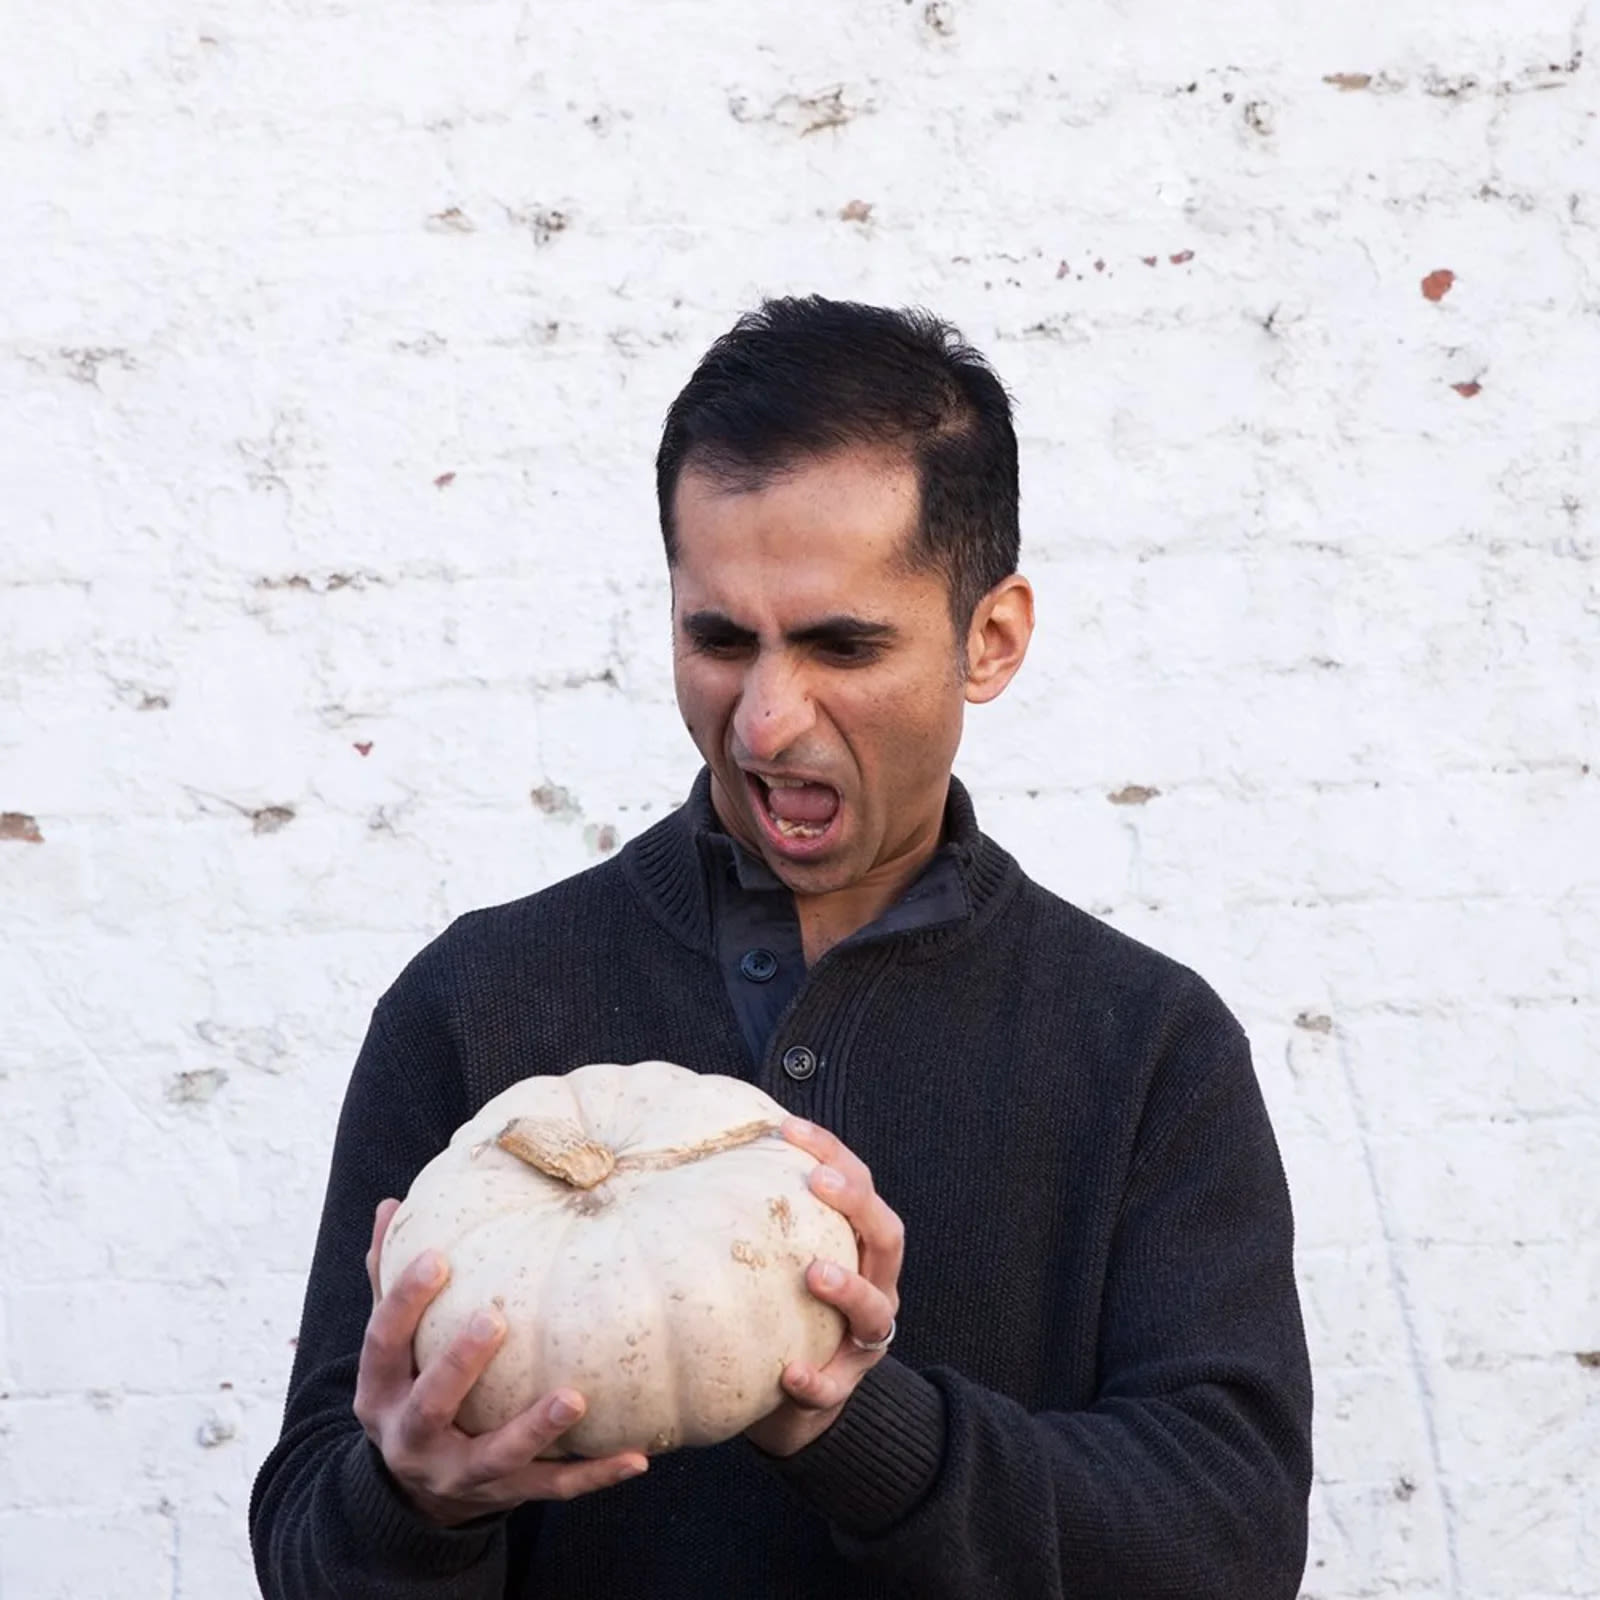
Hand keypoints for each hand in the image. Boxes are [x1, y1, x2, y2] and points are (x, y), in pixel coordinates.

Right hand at [353, 1199, 648, 1525]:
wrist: (418, 1492)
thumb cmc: (414, 1386)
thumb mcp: (392, 1346)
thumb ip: (389, 1281)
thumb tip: (391, 1205)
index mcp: (380, 1392)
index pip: (382, 1343)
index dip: (403, 1302)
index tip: (437, 1257)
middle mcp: (411, 1438)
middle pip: (430, 1406)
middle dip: (458, 1366)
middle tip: (494, 1319)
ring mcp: (458, 1474)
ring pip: (496, 1456)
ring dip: (535, 1429)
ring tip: (575, 1398)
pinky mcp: (504, 1496)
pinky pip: (553, 1487)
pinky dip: (594, 1474)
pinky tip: (637, 1457)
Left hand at [744, 1119, 904, 1457]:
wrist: (792, 1398)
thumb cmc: (780, 1310)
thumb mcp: (778, 1258)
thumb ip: (759, 1216)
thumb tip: (698, 1151)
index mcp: (859, 1249)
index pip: (860, 1186)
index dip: (832, 1153)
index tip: (788, 1128)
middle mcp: (875, 1287)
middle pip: (887, 1236)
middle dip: (856, 1203)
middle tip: (817, 1181)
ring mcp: (863, 1342)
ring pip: (873, 1311)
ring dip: (848, 1288)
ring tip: (815, 1273)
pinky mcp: (841, 1389)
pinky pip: (833, 1387)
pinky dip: (814, 1379)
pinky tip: (789, 1373)